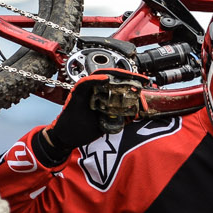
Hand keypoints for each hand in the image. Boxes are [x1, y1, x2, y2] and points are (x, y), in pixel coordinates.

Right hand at [33, 70, 148, 167]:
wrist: (67, 137)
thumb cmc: (85, 129)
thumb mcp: (108, 122)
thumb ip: (120, 115)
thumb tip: (137, 112)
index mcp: (103, 95)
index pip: (118, 83)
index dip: (132, 81)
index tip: (145, 82)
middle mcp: (94, 90)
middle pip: (111, 77)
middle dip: (128, 76)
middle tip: (142, 79)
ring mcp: (85, 91)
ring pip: (100, 76)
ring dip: (115, 75)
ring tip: (129, 76)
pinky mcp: (76, 94)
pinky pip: (85, 84)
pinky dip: (95, 80)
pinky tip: (105, 79)